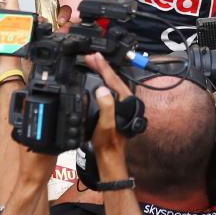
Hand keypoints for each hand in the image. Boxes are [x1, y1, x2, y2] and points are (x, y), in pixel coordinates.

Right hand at [84, 53, 132, 172]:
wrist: (109, 158)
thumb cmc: (108, 144)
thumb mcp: (105, 125)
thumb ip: (106, 107)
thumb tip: (102, 90)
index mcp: (125, 102)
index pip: (113, 79)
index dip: (103, 67)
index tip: (94, 56)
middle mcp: (125, 102)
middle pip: (112, 78)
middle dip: (101, 66)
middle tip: (90, 56)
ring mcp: (120, 105)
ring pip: (110, 83)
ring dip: (101, 73)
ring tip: (92, 63)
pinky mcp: (114, 109)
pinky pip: (107, 90)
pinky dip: (100, 82)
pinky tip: (95, 80)